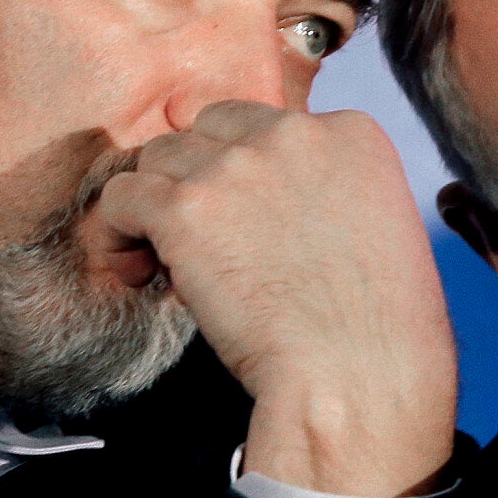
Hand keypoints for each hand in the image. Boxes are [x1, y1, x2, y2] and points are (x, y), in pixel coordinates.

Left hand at [93, 102, 456, 496]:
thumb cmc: (377, 326)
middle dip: (197, 180)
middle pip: (207, 131)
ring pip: (158, 158)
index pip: (265, 125)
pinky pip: (120, 196)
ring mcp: (235, 166)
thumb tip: (260, 201)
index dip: (245, 177)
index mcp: (348, 132)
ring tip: (164, 263)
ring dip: (156, 205)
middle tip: (202, 242)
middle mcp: (292, 133)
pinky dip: (118, 233)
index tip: (246, 226)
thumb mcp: (379, 226)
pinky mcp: (185, 209)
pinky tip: (138, 272)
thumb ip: (324, 189)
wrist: (358, 372)